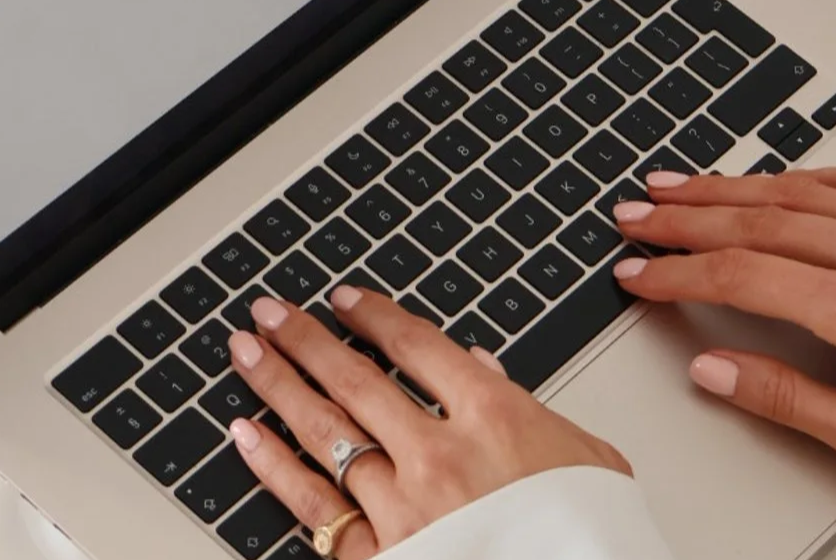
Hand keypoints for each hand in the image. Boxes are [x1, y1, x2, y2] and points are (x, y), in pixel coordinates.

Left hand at [226, 289, 630, 558]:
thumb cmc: (590, 539)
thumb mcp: (584, 458)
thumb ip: (523, 404)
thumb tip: (477, 364)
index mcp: (495, 417)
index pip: (417, 346)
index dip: (372, 317)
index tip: (343, 301)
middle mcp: (441, 455)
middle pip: (356, 379)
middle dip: (305, 339)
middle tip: (270, 312)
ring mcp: (404, 508)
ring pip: (325, 432)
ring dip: (278, 385)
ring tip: (246, 353)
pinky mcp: (381, 557)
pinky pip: (312, 503)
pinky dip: (273, 465)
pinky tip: (245, 435)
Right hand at [613, 165, 835, 493]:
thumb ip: (788, 398)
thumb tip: (713, 368)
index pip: (743, 275)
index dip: (678, 272)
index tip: (637, 273)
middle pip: (758, 219)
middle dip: (685, 216)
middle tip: (635, 214)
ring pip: (798, 190)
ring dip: (728, 186)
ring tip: (677, 185)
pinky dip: (798, 175)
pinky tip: (770, 178)